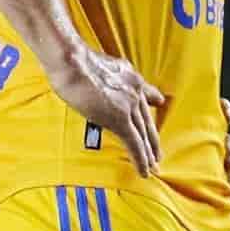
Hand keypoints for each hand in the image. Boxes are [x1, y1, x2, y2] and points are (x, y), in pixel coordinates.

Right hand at [49, 44, 169, 175]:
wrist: (72, 61)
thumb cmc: (78, 61)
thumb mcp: (105, 65)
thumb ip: (117, 77)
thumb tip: (117, 82)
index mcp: (132, 79)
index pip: (147, 101)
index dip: (149, 118)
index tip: (152, 128)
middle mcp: (136, 91)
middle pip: (148, 122)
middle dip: (153, 141)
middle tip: (157, 155)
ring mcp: (129, 105)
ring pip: (144, 135)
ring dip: (149, 153)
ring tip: (152, 167)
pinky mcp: (119, 119)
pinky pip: (134, 143)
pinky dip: (140, 158)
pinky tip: (144, 169)